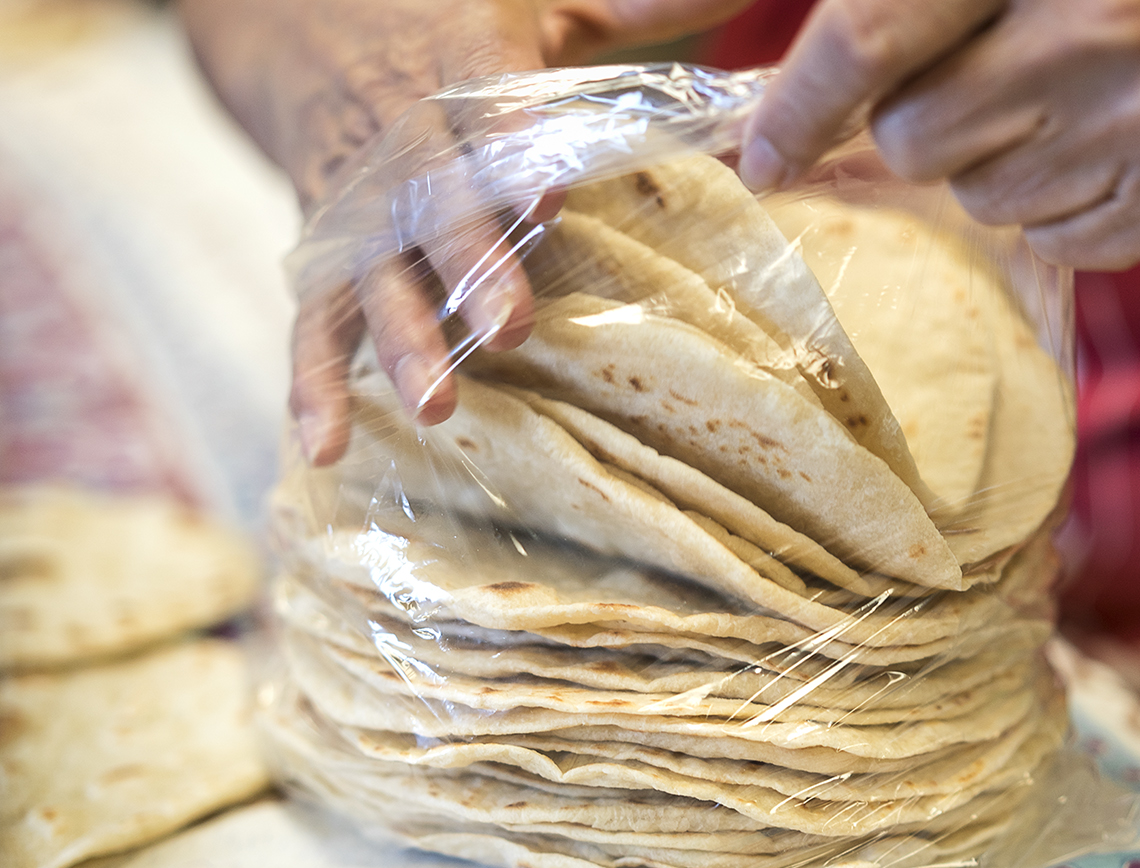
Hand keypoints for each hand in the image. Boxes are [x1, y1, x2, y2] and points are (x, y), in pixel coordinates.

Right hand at [183, 0, 751, 463]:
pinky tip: (325, 449)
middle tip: (510, 330)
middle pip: (432, 205)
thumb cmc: (446, 28)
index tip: (549, 199)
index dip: (514, 153)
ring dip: (403, 341)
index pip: (489, 107)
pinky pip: (311, 320)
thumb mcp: (530, 5)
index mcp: (459, 67)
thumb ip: (622, 16)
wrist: (301, 27)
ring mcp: (358, 205)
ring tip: (438, 406)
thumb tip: (736, 4)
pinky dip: (313, 385)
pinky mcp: (325, 253)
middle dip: (469, 267)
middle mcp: (403, 140)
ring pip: (373, 275)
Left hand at [739, 0, 1139, 270]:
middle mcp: (1103, 21)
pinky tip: (1111, 160)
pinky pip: (1051, 244)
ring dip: (999, 172)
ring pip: (980, 201)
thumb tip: (780, 116)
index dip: (803, 105)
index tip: (764, 158)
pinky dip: (1061, 215)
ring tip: (1070, 118)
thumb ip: (915, 21)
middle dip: (926, 132)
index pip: (874, 34)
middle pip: (912, 139)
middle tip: (993, 95)